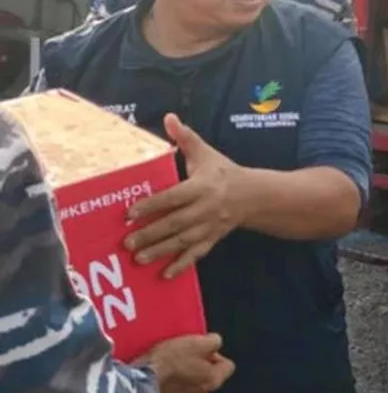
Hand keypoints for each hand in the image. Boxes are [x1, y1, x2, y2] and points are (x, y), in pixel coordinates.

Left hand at [126, 114, 247, 278]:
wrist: (254, 195)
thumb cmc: (224, 172)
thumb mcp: (206, 153)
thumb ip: (186, 138)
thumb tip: (169, 117)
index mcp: (202, 186)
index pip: (173, 197)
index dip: (151, 205)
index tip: (129, 214)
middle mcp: (205, 209)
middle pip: (175, 223)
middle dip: (151, 233)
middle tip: (127, 242)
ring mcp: (210, 226)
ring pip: (183, 241)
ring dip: (161, 251)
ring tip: (139, 259)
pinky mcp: (213, 239)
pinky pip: (197, 254)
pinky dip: (182, 265)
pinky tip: (165, 275)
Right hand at [142, 334, 234, 392]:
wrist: (141, 378)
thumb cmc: (171, 360)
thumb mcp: (199, 341)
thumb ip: (215, 341)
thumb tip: (215, 342)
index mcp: (214, 380)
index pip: (228, 366)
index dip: (216, 354)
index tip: (203, 348)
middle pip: (209, 376)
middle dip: (200, 365)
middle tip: (187, 355)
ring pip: (193, 383)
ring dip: (187, 374)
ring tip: (173, 363)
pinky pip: (178, 388)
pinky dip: (174, 382)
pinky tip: (165, 373)